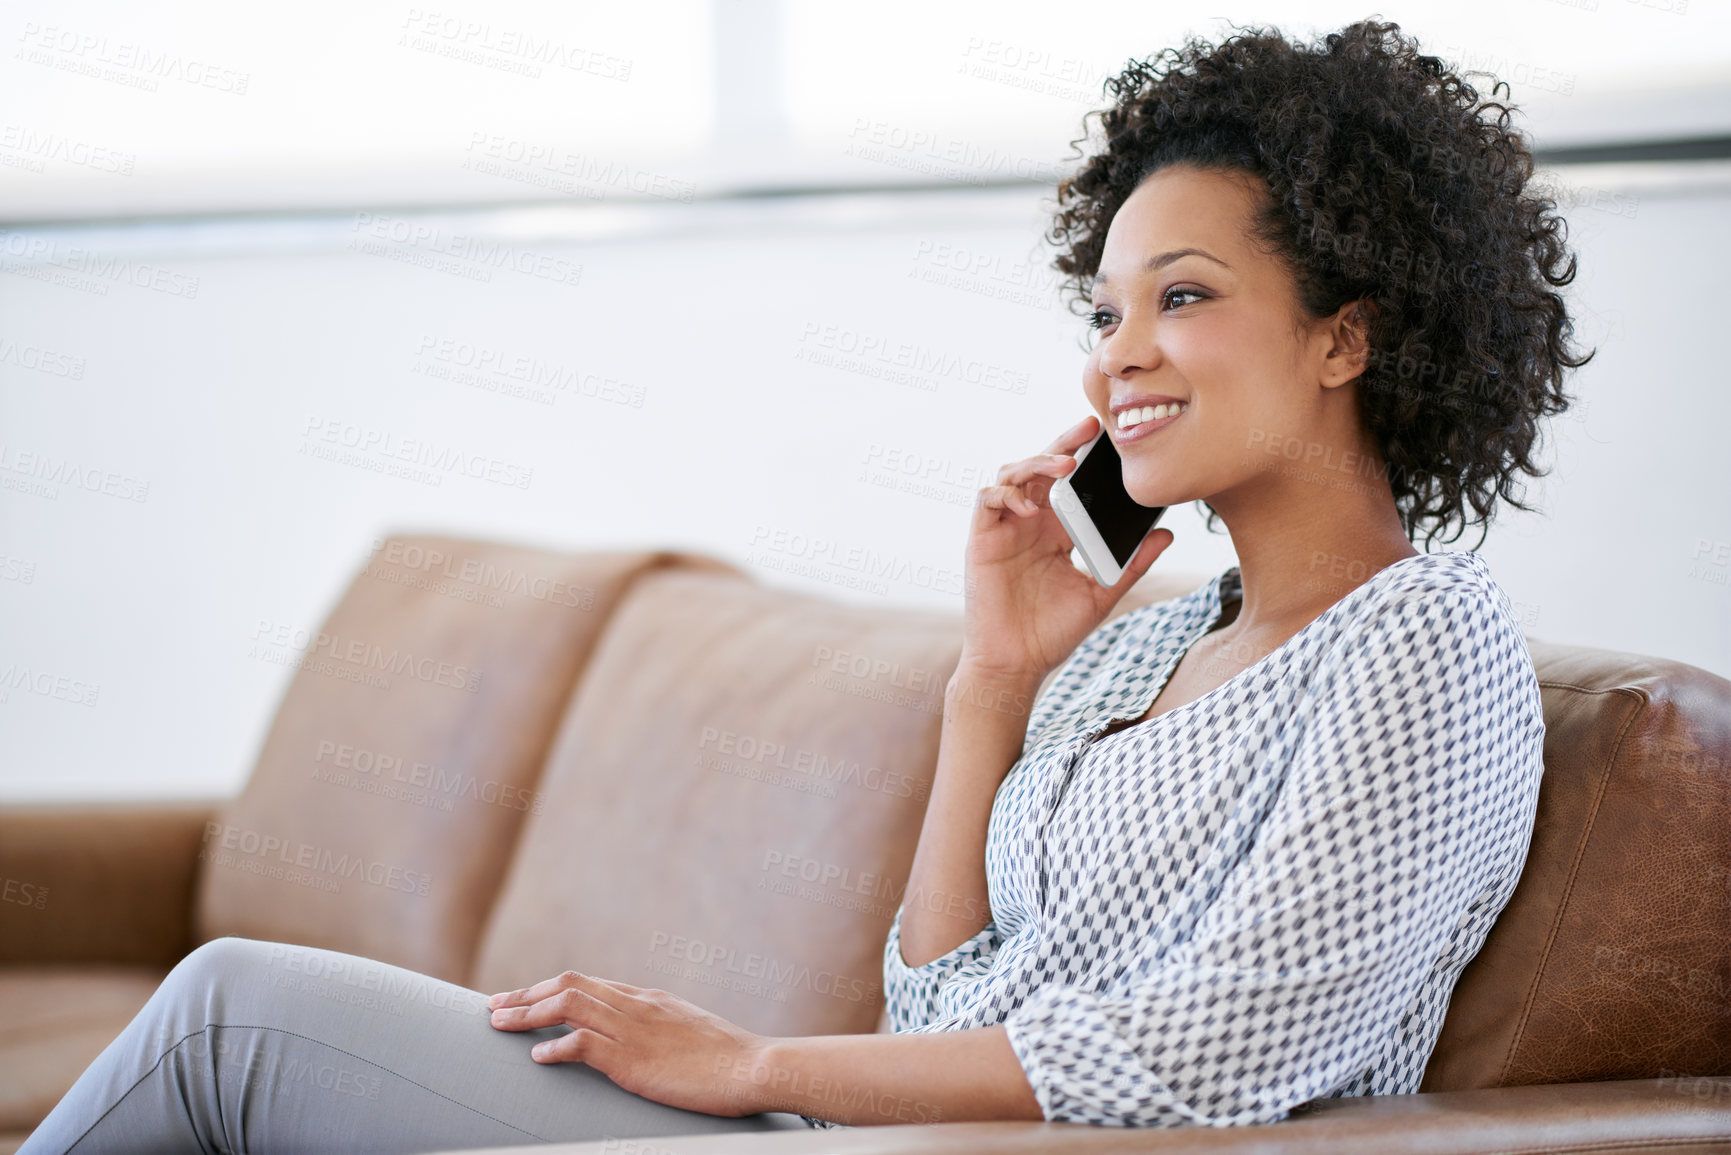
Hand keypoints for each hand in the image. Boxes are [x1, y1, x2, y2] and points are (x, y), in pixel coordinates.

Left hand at [488, 972, 773, 1116]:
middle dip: (527, 993)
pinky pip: (582, 1042)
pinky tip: (537, 1056)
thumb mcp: (690, 1034)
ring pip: (567, 1005)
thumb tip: (646, 1042)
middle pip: (569, 984)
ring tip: (499, 1023)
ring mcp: (634, 1028)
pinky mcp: (633, 1058)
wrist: (754, 1067)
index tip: (525, 998)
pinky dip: (555, 1045)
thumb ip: (662, 1031)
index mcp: (650, 998)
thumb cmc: (730, 1059)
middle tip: (495, 1005)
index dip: (551, 989)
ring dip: (527, 1012)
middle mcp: (637, 1004)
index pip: (590, 983)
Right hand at [964, 414, 1173, 677]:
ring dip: (1037, 462)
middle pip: (1043, 466)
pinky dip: (1007, 494)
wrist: (1017, 664)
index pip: (1071, 481)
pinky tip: (1030, 507)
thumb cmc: (1053, 632)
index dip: (1086, 456)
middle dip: (1064, 443)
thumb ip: (1132, 563)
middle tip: (1090, 428)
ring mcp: (1005, 528)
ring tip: (1065, 466)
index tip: (1113, 439)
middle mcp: (1031, 522)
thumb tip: (1166, 533)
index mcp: (1058, 529)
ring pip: (1014, 473)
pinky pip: (988, 500)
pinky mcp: (982, 539)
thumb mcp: (1101, 593)